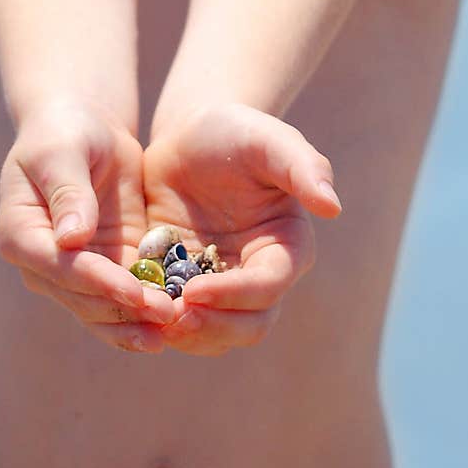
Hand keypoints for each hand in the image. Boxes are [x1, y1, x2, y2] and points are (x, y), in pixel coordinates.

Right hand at [0, 101, 173, 352]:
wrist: (86, 128)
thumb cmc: (67, 131)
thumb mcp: (63, 152)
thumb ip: (68, 193)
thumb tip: (71, 240)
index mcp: (22, 235)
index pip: (62, 269)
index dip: (100, 284)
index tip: (137, 294)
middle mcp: (44, 264)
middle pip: (84, 300)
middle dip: (125, 311)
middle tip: (169, 316)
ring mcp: (75, 272)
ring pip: (104, 312)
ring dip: (138, 324)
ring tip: (178, 329)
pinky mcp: (107, 270)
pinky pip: (125, 300)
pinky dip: (148, 312)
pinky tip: (180, 320)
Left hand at [144, 103, 340, 355]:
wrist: (189, 137)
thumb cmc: (234, 131)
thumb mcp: (267, 140)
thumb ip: (303, 167)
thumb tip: (333, 206)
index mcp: (286, 247)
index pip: (268, 287)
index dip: (234, 296)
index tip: (194, 291)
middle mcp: (259, 275)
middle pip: (248, 325)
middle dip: (213, 327)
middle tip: (172, 318)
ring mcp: (222, 285)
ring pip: (215, 334)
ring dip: (186, 335)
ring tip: (151, 318)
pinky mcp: (186, 286)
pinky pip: (180, 321)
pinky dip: (160, 324)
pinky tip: (134, 311)